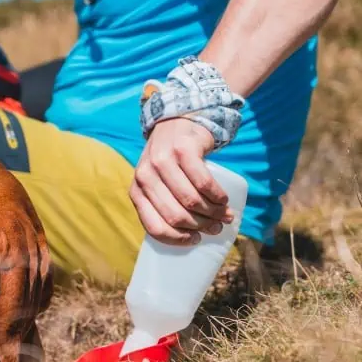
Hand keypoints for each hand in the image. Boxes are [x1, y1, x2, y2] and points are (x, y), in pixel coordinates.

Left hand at [130, 118, 233, 245]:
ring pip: (191, 201)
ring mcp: (163, 161)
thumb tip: (191, 236)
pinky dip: (217, 196)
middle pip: (177, 216)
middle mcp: (145, 176)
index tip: (195, 239)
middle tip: (216, 227)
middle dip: (201, 226)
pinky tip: (223, 199)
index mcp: (136, 190)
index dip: (178, 239)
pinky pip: (204, 182)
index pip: (154, 227)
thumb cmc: (168, 161)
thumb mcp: (156, 183)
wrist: (176, 123)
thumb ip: (162, 204)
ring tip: (224, 215)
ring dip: (213, 213)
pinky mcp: (183, 150)